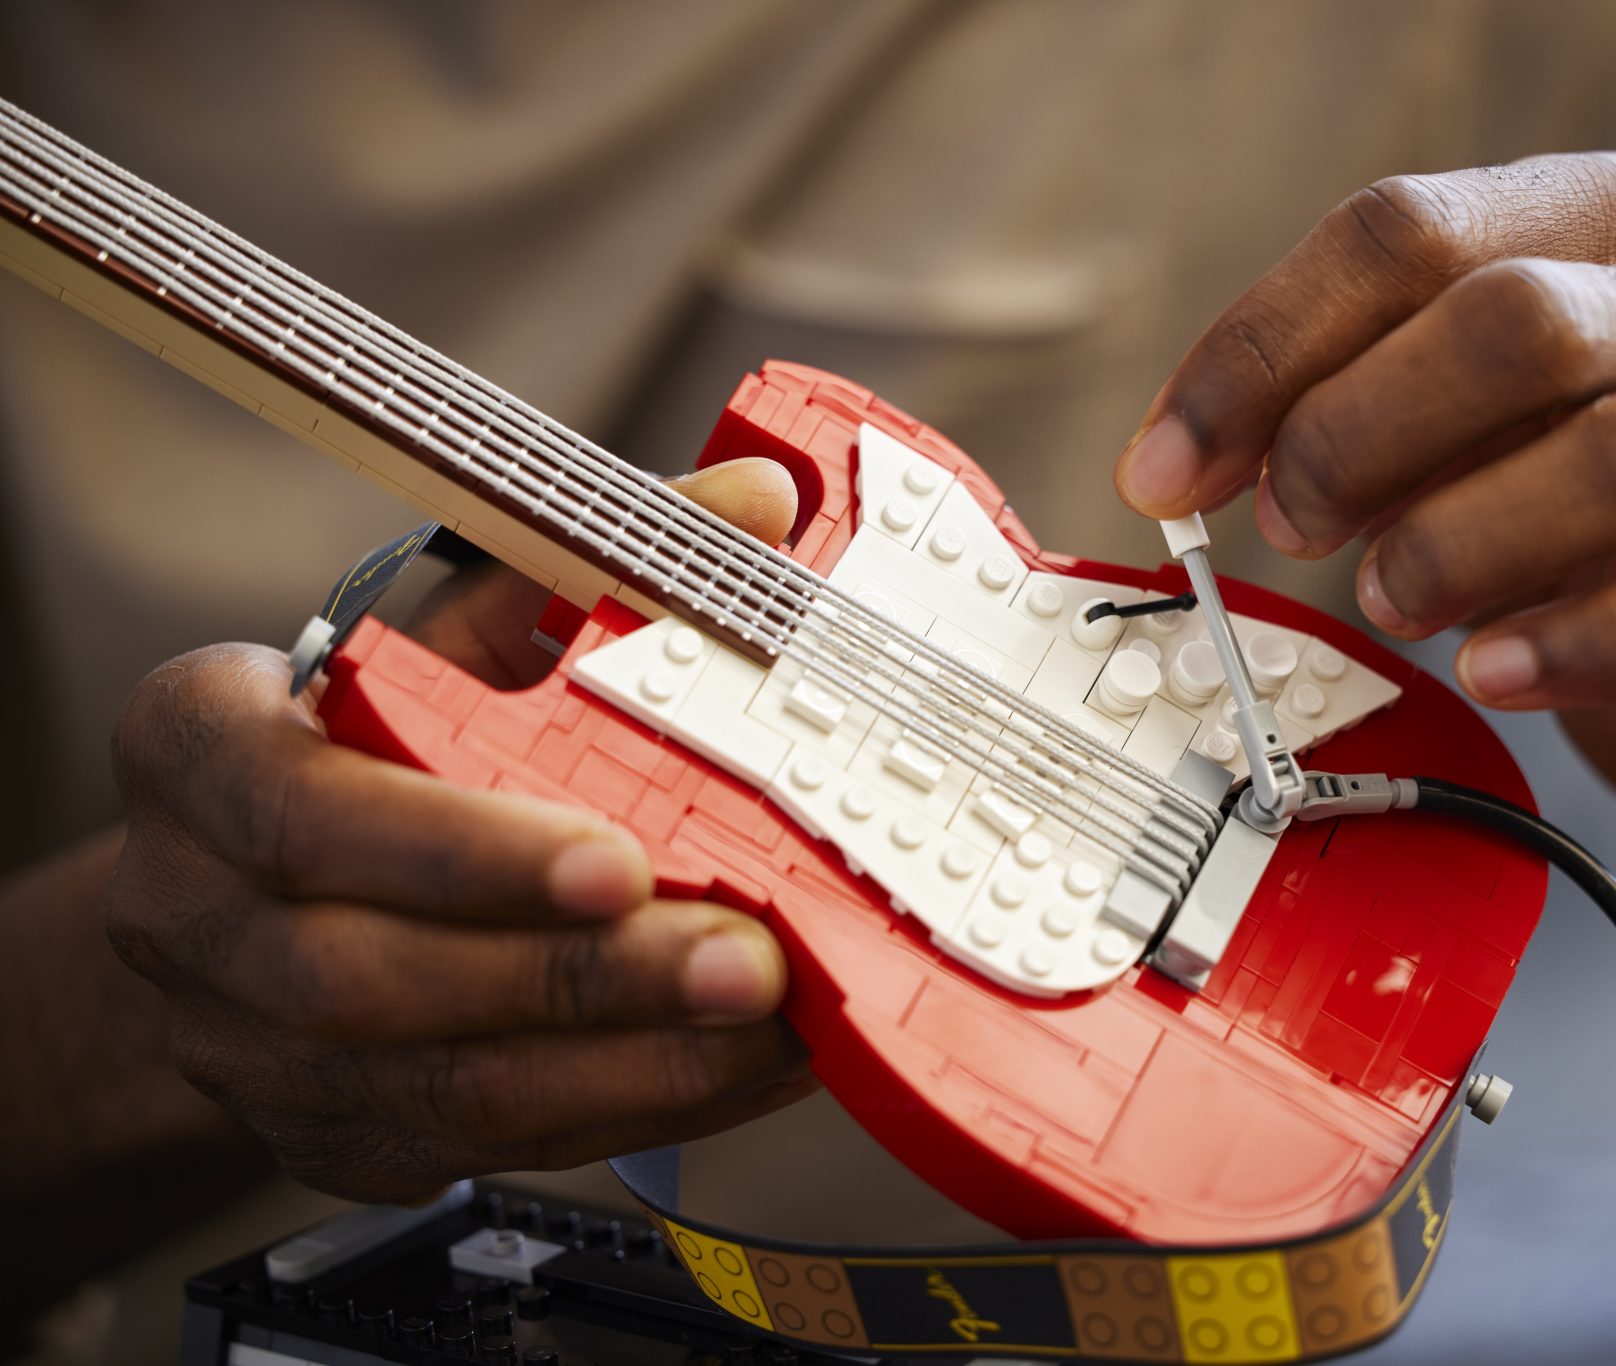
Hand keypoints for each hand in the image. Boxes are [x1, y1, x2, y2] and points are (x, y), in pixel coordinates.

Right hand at [105, 460, 815, 1202]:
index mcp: (200, 751)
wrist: (252, 880)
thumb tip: (757, 505)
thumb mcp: (456, 625)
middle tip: (744, 962)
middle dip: (580, 980)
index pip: (299, 813)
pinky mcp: (331, 1137)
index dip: (457, 850)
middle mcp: (194, 915)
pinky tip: (736, 1071)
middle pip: (371, 979)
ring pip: (436, 1091)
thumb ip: (596, 568)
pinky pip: (487, 1148)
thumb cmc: (372, 723)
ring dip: (625, 1065)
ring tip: (767, 1026)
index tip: (617, 860)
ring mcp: (250, 1049)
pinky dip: (631, 1109)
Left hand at [1117, 154, 1615, 811]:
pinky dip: (1573, 645)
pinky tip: (1488, 669)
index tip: (1162, 470)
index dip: (1258, 354)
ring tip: (1386, 598)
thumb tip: (1169, 465)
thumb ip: (1315, 407)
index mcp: (1588, 223)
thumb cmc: (1538, 493)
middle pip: (1517, 323)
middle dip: (1357, 434)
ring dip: (1458, 540)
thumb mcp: (1425, 419)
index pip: (1403, 233)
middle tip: (1288, 524)